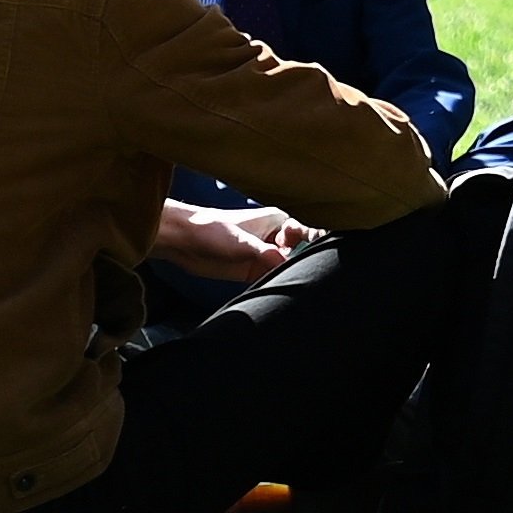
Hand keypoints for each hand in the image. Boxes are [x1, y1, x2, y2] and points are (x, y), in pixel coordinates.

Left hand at [156, 198, 321, 281]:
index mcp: (279, 221)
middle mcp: (276, 238)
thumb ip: (264, 253)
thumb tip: (285, 263)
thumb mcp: (242, 241)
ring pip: (289, 266)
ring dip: (294, 274)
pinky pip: (274, 278)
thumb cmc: (212, 230)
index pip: (308, 231)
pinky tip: (286, 291)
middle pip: (302, 251)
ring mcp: (265, 255)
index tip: (328, 253)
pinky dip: (280, 284)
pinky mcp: (254, 271)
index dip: (319, 241)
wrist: (184, 242)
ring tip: (306, 286)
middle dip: (310, 261)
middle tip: (319, 274)